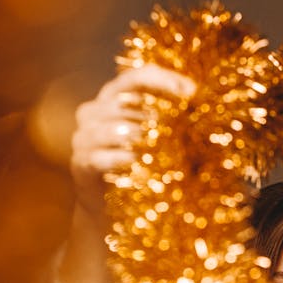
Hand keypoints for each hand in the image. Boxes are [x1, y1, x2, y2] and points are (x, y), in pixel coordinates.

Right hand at [70, 64, 195, 215]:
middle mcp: (94, 111)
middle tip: (179, 127)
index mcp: (114, 97)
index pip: (137, 76)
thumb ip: (171, 120)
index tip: (192, 92)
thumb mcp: (156, 138)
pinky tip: (136, 164)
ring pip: (112, 128)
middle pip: (123, 101)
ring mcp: (84, 136)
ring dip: (138, 136)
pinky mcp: (81, 163)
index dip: (164, 79)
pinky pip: (100, 157)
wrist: (108, 206)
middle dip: (155, 113)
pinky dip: (121, 159)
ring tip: (157, 146)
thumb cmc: (140, 165)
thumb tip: (202, 105)